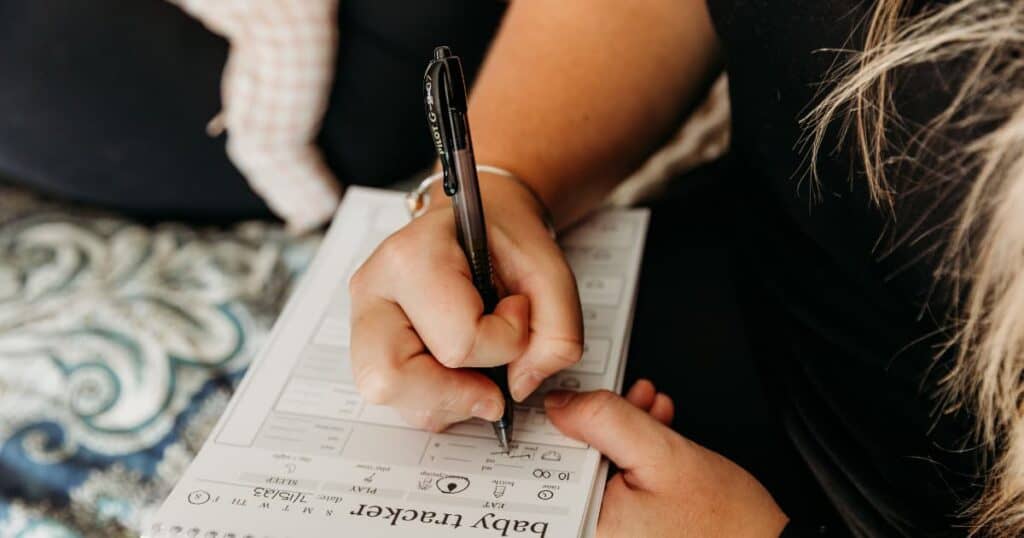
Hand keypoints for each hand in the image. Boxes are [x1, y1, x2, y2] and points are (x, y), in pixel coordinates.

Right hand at [348, 174, 582, 430]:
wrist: (477, 224)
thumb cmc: (506, 242)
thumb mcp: (552, 274)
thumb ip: (556, 336)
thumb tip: (514, 390)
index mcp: (411, 257)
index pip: (458, 341)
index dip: (506, 342)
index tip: (517, 308)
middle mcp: (373, 290)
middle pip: (391, 378)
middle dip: (455, 394)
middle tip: (493, 384)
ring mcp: (362, 320)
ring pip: (391, 397)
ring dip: (447, 401)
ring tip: (476, 368)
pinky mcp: (366, 345)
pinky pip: (395, 400)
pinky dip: (435, 401)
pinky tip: (456, 372)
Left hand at [547, 380, 788, 537]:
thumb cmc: (727, 523)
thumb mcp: (664, 455)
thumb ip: (606, 421)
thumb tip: (561, 404)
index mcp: (588, 528)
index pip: (549, 465)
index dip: (566, 421)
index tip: (582, 399)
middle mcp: (590, 537)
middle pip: (572, 467)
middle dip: (599, 424)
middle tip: (624, 401)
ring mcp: (608, 537)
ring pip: (596, 472)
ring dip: (620, 434)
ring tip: (649, 411)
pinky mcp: (625, 534)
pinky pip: (614, 489)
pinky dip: (631, 458)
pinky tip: (653, 433)